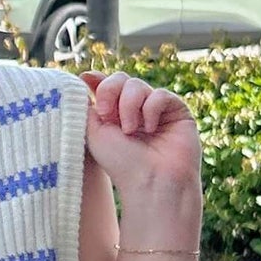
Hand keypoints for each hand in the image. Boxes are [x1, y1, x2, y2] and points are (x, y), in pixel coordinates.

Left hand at [84, 71, 202, 245]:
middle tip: (107, 115)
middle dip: (110, 92)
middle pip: (120, 79)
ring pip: (137, 85)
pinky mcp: (177, 110)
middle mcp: (136, 110)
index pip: (107, 85)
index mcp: (115, 114)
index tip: (87, 80)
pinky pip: (160, 94)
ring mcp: (156, 109)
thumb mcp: (94, 133)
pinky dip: (150, 109)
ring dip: (128, 105)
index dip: (98, 81)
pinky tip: (150, 129)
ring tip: (130, 130)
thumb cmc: (121, 163)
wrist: (151, 181)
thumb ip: (87, 107)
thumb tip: (84, 79)